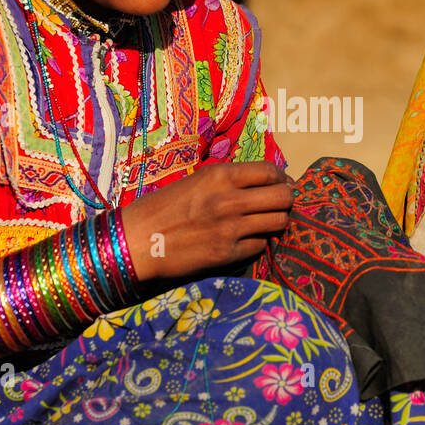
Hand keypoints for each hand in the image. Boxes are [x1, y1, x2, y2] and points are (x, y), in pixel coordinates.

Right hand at [120, 161, 294, 282]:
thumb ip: (229, 181)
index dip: (281, 178)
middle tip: (280, 205)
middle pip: (283, 197)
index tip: (282, 184)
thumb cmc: (162, 207)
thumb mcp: (197, 181)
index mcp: (220, 175)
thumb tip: (263, 184)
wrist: (137, 240)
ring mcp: (231, 228)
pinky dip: (258, 242)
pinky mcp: (228, 253)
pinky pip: (261, 245)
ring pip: (279, 222)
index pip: (270, 171)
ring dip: (276, 222)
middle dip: (286, 200)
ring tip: (266, 223)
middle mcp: (230, 199)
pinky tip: (246, 240)